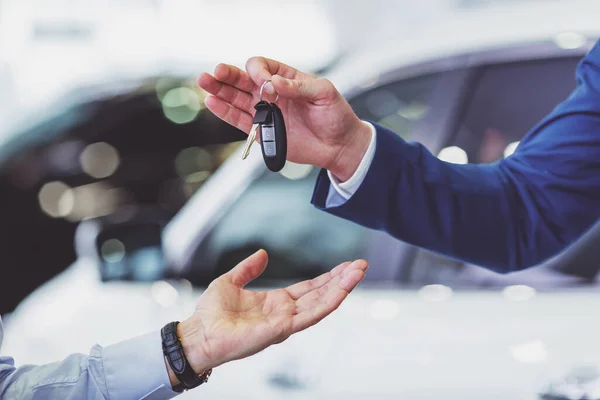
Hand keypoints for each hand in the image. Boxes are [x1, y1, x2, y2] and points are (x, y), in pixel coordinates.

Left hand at [173, 250, 367, 377]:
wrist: (198, 334)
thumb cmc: (210, 314)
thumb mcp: (230, 281)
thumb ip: (248, 268)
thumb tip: (262, 253)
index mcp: (276, 302)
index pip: (309, 288)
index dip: (328, 277)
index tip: (345, 266)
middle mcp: (285, 313)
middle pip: (320, 294)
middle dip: (342, 280)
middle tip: (361, 266)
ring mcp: (285, 322)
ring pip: (320, 304)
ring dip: (341, 289)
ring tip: (358, 274)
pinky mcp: (281, 329)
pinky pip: (309, 316)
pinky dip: (327, 303)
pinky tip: (341, 292)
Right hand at [198, 57, 372, 180]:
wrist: (339, 145)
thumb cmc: (336, 115)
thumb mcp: (325, 93)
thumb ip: (299, 86)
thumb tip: (274, 82)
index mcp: (287, 78)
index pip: (263, 67)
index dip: (260, 71)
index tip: (266, 82)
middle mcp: (272, 93)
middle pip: (243, 80)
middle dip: (228, 75)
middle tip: (216, 72)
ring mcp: (266, 112)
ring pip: (237, 98)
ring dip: (220, 91)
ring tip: (205, 82)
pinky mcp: (263, 131)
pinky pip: (240, 120)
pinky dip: (226, 112)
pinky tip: (213, 102)